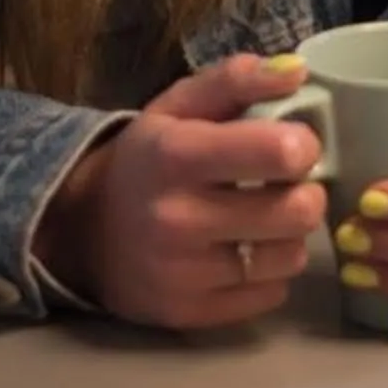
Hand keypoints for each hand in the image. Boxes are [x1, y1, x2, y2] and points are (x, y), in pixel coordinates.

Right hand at [34, 54, 327, 331]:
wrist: (81, 231)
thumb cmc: (147, 158)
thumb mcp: (178, 105)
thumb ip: (236, 80)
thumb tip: (298, 71)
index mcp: (176, 155)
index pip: (278, 152)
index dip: (304, 145)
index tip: (295, 145)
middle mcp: (177, 219)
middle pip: (298, 211)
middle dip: (306, 193)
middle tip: (288, 186)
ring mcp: (182, 275)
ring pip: (290, 256)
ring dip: (289, 235)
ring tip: (265, 219)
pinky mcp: (189, 315)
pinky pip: (271, 295)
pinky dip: (270, 272)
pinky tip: (246, 252)